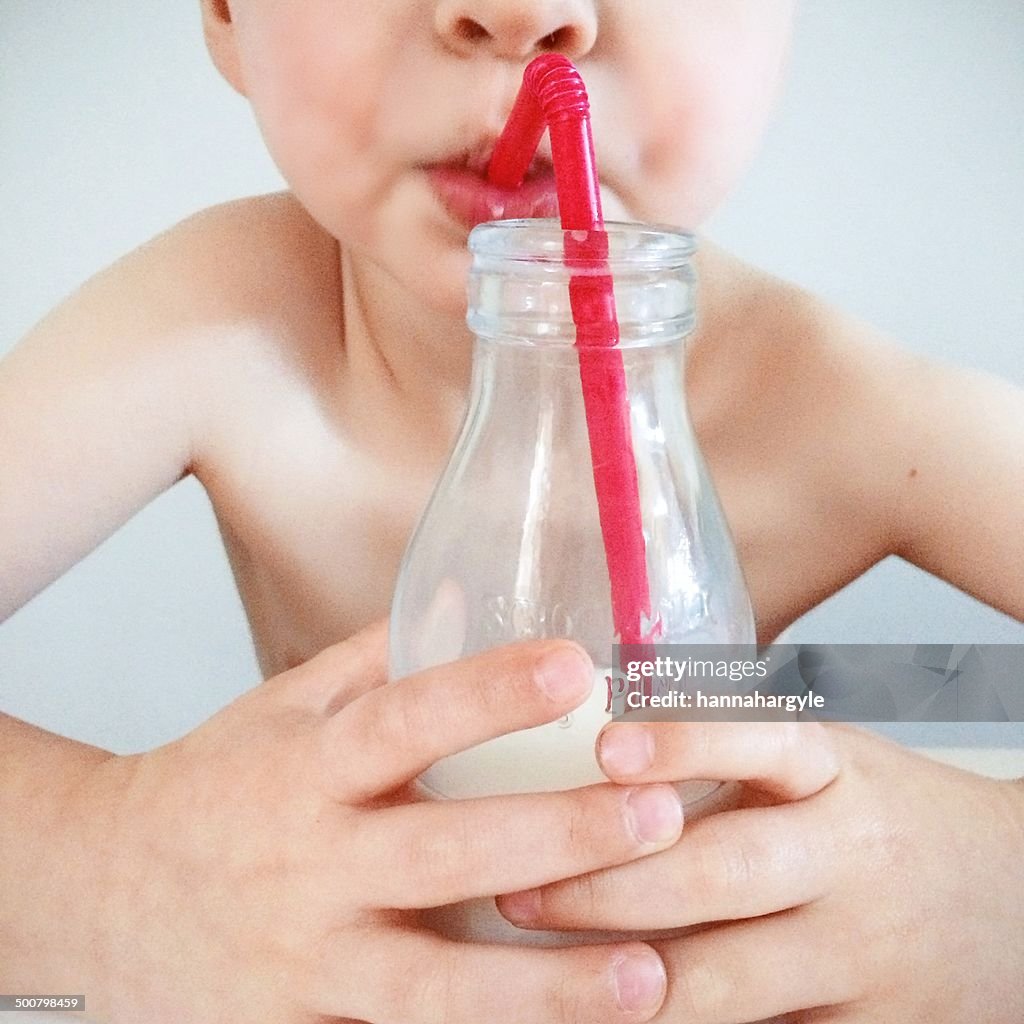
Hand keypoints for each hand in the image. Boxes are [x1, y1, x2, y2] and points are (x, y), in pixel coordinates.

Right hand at [72, 621, 688, 1023]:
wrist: (98, 900)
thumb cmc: (213, 789)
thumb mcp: (278, 710)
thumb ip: (372, 660)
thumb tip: (464, 595)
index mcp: (306, 767)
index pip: (402, 720)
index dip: (487, 693)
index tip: (575, 667)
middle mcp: (310, 864)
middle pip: (441, 853)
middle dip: (555, 836)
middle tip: (659, 813)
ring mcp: (307, 960)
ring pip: (433, 987)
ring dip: (545, 986)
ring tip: (649, 976)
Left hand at [496, 720, 1023, 1022]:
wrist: (1011, 895)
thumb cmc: (887, 814)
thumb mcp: (829, 761)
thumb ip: (735, 752)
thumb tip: (610, 739)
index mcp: (837, 771)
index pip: (761, 745)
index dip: (682, 746)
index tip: (604, 747)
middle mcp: (849, 858)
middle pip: (722, 875)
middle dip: (609, 888)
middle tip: (517, 892)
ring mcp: (860, 954)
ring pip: (728, 980)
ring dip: (627, 981)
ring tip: (539, 974)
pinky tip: (614, 1020)